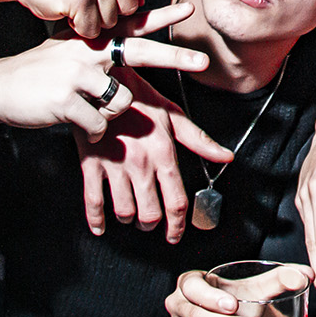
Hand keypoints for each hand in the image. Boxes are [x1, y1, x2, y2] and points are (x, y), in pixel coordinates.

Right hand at [0, 4, 205, 137]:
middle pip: (140, 53)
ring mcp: (77, 73)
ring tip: (84, 108)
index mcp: (92, 39)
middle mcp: (88, 50)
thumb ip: (100, 51)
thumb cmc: (40, 74)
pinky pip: (100, 124)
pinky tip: (72, 120)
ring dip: (109, 114)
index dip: (161, 16)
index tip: (187, 8)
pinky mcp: (66, 99)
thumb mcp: (70, 51)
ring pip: (122, 100)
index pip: (132, 25)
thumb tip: (130, 48)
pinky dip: (92, 131)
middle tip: (203, 62)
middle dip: (175, 58)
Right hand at [75, 67, 234, 239]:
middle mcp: (140, 164)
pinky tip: (101, 226)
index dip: (178, 225)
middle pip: (151, 213)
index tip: (176, 234)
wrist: (102, 82)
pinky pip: (93, 202)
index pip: (177, 202)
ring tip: (131, 213)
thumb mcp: (172, 115)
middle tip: (152, 220)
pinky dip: (97, 220)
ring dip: (129, 218)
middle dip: (152, 223)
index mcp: (163, 153)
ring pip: (124, 212)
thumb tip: (225, 156)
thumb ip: (199, 140)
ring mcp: (114, 166)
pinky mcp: (90, 164)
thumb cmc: (139, 97)